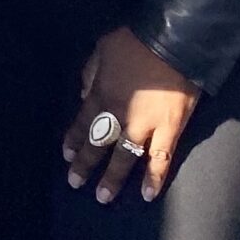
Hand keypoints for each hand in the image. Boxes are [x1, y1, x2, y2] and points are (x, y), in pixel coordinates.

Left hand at [61, 27, 200, 204]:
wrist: (172, 41)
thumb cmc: (134, 42)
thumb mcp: (101, 50)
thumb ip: (90, 74)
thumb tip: (84, 95)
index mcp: (100, 95)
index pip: (83, 123)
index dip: (74, 141)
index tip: (67, 155)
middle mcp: (118, 116)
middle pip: (99, 145)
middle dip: (85, 164)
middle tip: (75, 183)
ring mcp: (145, 126)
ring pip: (125, 158)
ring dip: (113, 178)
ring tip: (102, 197)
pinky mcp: (170, 130)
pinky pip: (162, 159)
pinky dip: (155, 178)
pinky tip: (147, 195)